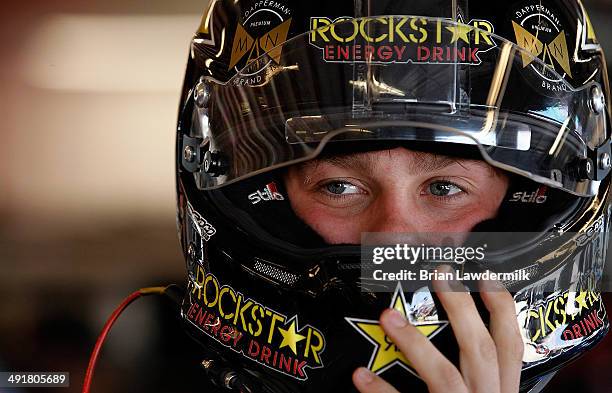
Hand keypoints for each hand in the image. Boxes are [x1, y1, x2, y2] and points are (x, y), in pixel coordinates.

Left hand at [352, 276, 522, 392]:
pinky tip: (361, 376)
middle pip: (481, 350)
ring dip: (415, 343)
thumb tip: (460, 333)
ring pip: (445, 376)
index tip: (484, 275)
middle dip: (461, 308)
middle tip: (437, 275)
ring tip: (387, 316)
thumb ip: (477, 376)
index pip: (511, 346)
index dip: (503, 308)